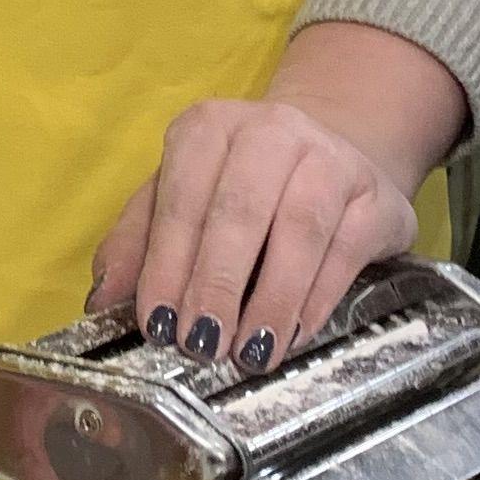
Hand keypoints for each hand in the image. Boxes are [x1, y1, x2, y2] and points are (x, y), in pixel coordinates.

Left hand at [93, 98, 413, 370]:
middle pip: (239, 211)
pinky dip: (315, 299)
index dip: (167, 264)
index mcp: (209, 128)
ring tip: (248, 352)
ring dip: (270, 299)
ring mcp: (330, 158)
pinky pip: (344, 251)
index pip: (182, 198)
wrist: (333, 158)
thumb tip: (102, 299)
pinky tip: (292, 334)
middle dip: (216, 284)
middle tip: (201, 344)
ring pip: (299, 230)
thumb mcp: (179, 200)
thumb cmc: (239, 189)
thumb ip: (137, 244)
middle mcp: (271, 130)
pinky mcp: (377, 196)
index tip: (158, 324)